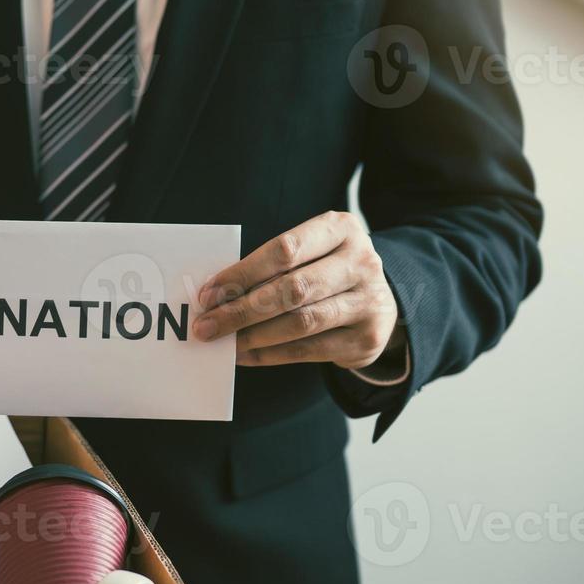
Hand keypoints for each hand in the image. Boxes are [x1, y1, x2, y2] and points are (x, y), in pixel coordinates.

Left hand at [193, 211, 405, 370]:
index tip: (207, 294)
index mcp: (341, 229)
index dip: (242, 273)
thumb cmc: (324, 270)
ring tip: (224, 343)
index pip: (285, 249)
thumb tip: (215, 296)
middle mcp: (361, 262)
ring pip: (301, 322)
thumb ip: (270, 266)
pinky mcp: (366, 338)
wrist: (377, 300)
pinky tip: (245, 355)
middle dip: (241, 310)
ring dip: (253, 336)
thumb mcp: (308, 253)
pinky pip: (309, 349)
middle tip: (206, 326)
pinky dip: (270, 354)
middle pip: (292, 289)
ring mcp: (369, 301)